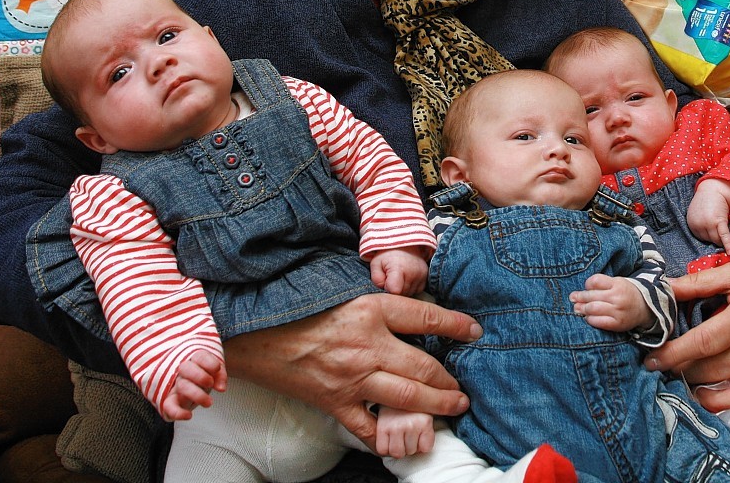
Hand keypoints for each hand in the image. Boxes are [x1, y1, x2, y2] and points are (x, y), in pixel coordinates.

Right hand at [161, 349, 226, 421]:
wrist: (188, 389)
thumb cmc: (203, 378)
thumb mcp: (214, 374)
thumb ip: (220, 376)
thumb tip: (221, 388)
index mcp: (195, 361)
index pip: (199, 356)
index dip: (209, 362)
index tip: (216, 369)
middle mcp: (183, 372)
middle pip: (186, 368)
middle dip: (200, 376)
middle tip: (210, 384)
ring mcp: (176, 386)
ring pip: (181, 386)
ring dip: (196, 395)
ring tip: (209, 403)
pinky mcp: (171, 401)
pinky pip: (168, 406)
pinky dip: (177, 412)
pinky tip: (188, 416)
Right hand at [223, 293, 478, 449]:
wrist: (255, 333)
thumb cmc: (299, 306)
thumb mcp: (344, 290)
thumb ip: (377, 299)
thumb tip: (408, 299)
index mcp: (370, 310)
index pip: (425, 316)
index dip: (454, 323)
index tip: (474, 330)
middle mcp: (368, 345)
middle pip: (424, 367)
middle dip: (449, 382)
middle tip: (463, 390)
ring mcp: (353, 377)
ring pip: (407, 398)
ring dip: (436, 406)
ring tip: (452, 408)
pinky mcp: (335, 402)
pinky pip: (369, 427)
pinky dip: (389, 436)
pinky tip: (405, 438)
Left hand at [371, 246, 431, 295]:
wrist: (405, 244)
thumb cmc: (388, 254)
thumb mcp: (376, 264)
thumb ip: (376, 279)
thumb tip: (384, 290)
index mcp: (399, 269)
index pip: (395, 291)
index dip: (388, 290)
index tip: (386, 282)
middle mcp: (413, 273)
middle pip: (402, 294)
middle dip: (395, 290)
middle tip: (391, 278)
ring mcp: (421, 275)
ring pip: (409, 293)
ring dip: (403, 289)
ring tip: (399, 278)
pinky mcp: (426, 277)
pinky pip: (417, 290)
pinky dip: (411, 287)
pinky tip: (406, 279)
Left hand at [570, 273, 648, 331]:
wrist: (644, 307)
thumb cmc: (625, 293)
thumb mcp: (616, 283)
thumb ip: (600, 286)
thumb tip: (576, 295)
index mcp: (617, 284)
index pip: (595, 281)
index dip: (588, 284)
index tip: (587, 287)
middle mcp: (617, 297)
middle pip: (591, 296)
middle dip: (579, 297)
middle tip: (573, 298)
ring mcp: (618, 311)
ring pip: (592, 309)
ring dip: (582, 309)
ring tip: (578, 308)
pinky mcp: (617, 324)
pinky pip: (598, 322)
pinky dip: (590, 319)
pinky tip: (588, 317)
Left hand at [644, 213, 729, 410]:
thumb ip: (697, 283)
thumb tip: (662, 290)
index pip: (704, 343)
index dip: (674, 354)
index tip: (653, 361)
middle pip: (716, 371)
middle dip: (685, 374)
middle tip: (665, 371)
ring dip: (710, 397)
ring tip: (691, 388)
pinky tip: (723, 401)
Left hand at [687, 180, 729, 252]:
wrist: (713, 188)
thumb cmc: (706, 201)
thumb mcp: (697, 213)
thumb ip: (699, 225)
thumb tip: (706, 238)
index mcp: (691, 223)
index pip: (701, 238)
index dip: (709, 235)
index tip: (713, 231)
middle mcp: (698, 225)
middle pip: (709, 240)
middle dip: (715, 236)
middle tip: (719, 227)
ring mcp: (708, 223)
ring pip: (717, 240)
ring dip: (722, 239)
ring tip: (724, 231)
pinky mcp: (719, 221)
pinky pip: (724, 236)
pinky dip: (728, 244)